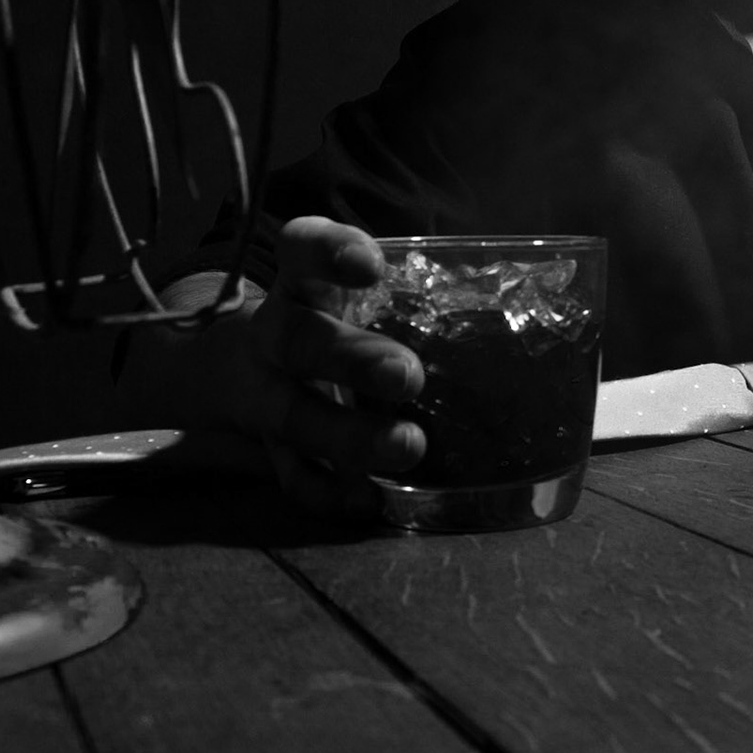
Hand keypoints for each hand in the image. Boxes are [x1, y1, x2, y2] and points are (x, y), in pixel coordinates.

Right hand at [195, 217, 425, 516]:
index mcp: (301, 283)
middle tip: (407, 375)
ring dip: (349, 435)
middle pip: (298, 340)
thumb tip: (517, 310)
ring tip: (410, 446)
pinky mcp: (269, 448)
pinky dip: (330, 493)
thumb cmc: (328, 320)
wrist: (235, 368)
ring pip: (293, 415)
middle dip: (351, 359)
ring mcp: (264, 395)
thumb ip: (411, 296)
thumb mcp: (349, 293)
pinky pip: (292, 476)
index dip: (329, 252)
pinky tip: (371, 503)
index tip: (370, 266)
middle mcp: (274, 335)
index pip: (302, 250)